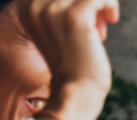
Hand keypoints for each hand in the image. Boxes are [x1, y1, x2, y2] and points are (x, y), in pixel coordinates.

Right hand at [16, 0, 119, 119]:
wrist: (76, 93)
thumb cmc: (73, 65)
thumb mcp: (61, 29)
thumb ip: (64, 8)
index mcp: (25, 6)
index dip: (74, 0)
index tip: (85, 18)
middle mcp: (34, 4)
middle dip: (88, 1)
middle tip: (95, 24)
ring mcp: (53, 9)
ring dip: (99, 4)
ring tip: (98, 28)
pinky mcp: (75, 17)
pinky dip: (109, 5)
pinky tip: (111, 20)